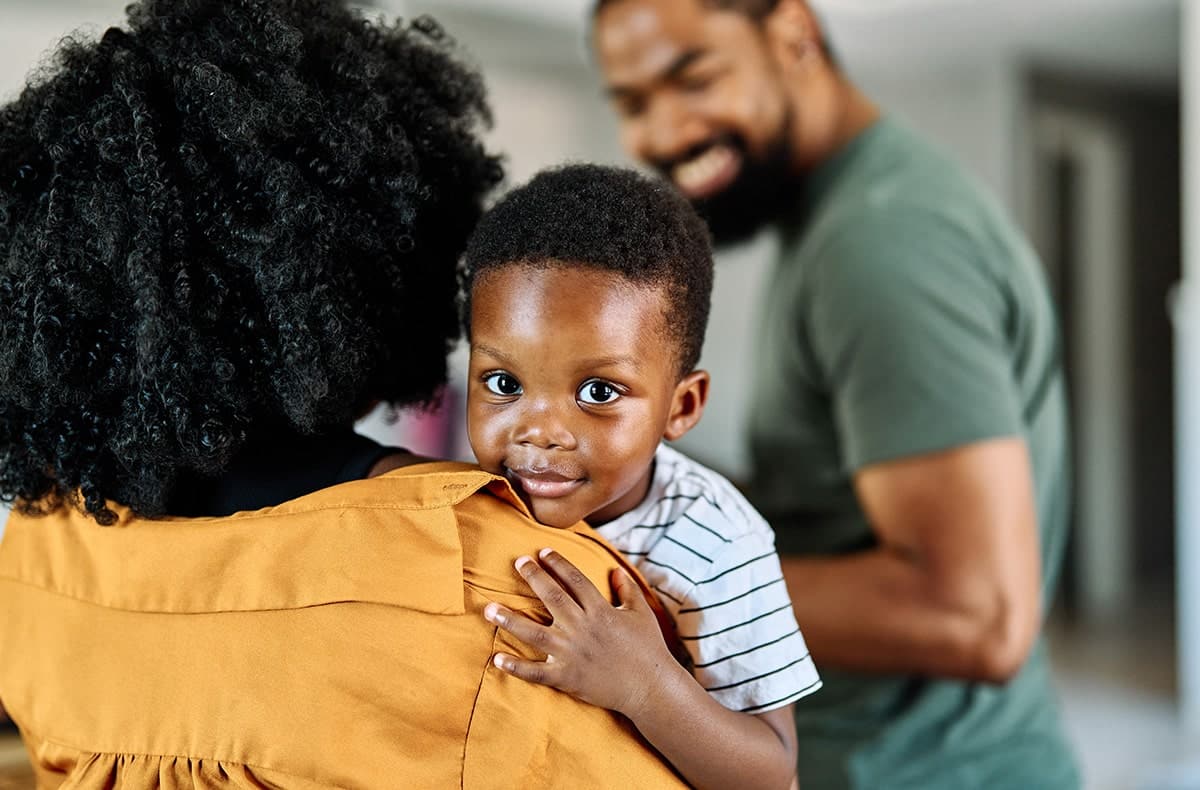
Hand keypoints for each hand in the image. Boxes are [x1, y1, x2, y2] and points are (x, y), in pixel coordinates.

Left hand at [483, 548, 678, 718]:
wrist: (650, 687)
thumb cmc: (647, 649)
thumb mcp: (641, 614)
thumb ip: (627, 590)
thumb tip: (615, 570)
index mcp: (600, 611)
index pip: (575, 580)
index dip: (558, 563)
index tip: (542, 552)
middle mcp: (582, 628)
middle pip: (552, 597)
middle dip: (533, 578)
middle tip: (518, 562)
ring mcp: (571, 653)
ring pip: (534, 633)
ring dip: (510, 620)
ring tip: (489, 609)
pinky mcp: (566, 677)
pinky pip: (536, 671)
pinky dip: (516, 667)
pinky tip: (497, 659)